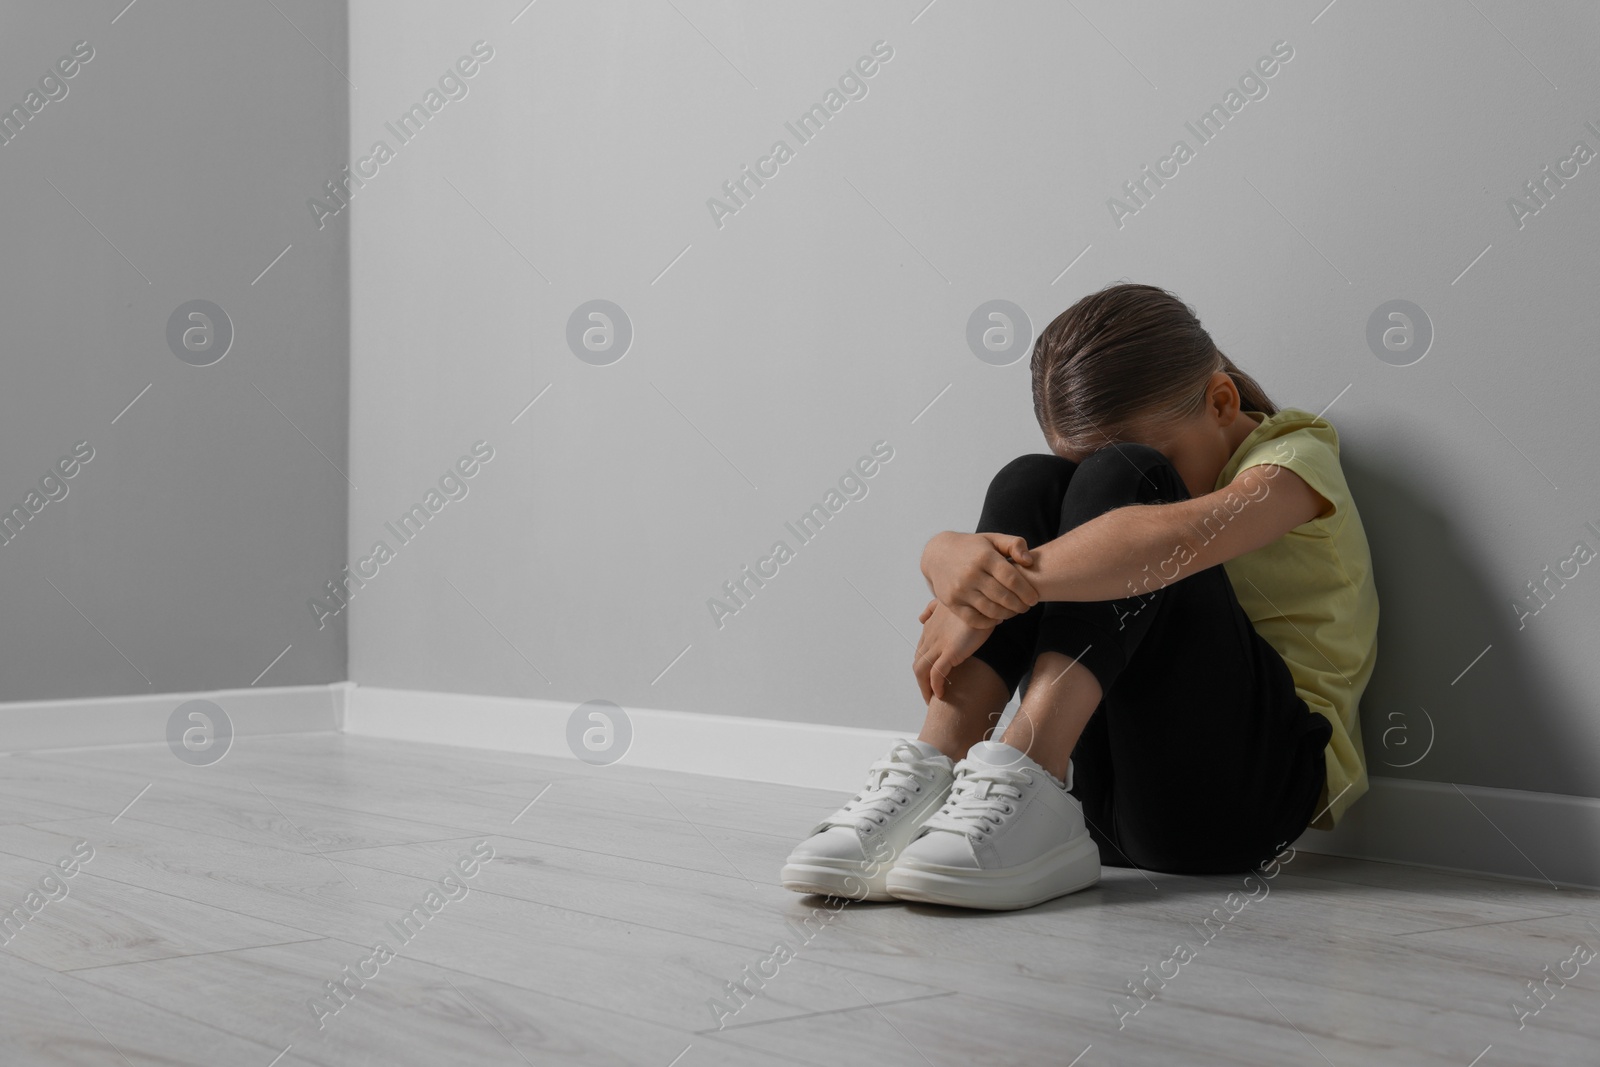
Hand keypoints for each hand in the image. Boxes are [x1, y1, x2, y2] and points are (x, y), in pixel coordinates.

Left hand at [913, 599, 993, 702]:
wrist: (983, 598)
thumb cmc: (972, 602)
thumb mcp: (949, 603)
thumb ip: (933, 609)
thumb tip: (921, 618)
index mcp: (930, 627)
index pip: (920, 652)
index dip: (924, 668)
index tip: (931, 679)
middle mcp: (930, 636)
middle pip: (918, 664)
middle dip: (922, 682)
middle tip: (931, 695)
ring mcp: (939, 644)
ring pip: (921, 671)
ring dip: (925, 688)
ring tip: (933, 699)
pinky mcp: (950, 650)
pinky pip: (936, 673)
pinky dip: (936, 686)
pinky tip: (942, 694)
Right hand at [920, 531, 1039, 626]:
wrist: (938, 554)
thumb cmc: (972, 547)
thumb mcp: (993, 539)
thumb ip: (1015, 545)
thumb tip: (1029, 561)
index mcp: (984, 557)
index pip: (1012, 579)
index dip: (1026, 592)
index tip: (1034, 599)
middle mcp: (971, 574)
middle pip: (1003, 597)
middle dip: (1020, 605)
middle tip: (1026, 607)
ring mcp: (959, 589)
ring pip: (991, 610)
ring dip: (1007, 614)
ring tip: (1014, 612)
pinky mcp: (951, 602)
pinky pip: (974, 619)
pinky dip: (989, 622)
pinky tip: (998, 618)